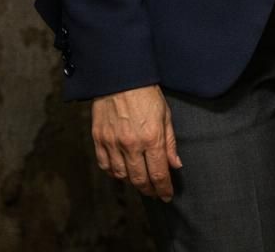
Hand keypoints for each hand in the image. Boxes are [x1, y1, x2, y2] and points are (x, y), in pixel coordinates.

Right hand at [91, 84, 181, 200]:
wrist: (120, 78)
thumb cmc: (147, 94)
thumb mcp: (166, 115)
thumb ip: (170, 142)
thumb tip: (175, 165)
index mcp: (151, 138)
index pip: (158, 173)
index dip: (163, 188)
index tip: (167, 196)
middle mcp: (131, 144)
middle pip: (139, 179)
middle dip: (149, 190)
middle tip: (155, 193)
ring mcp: (112, 143)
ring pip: (121, 175)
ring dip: (132, 182)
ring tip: (141, 182)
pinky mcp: (98, 139)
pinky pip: (105, 165)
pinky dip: (114, 173)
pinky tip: (122, 172)